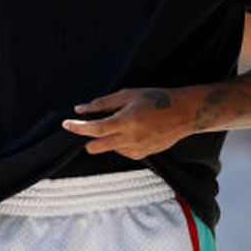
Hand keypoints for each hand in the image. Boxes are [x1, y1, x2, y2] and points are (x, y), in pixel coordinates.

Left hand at [62, 86, 196, 158]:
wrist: (185, 114)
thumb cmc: (157, 99)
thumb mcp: (129, 95)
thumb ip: (104, 103)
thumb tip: (82, 109)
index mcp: (126, 121)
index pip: (94, 129)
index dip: (77, 128)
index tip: (66, 124)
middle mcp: (130, 139)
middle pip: (95, 147)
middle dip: (87, 140)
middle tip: (89, 127)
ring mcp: (136, 150)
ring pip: (108, 149)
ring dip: (107, 139)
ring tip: (124, 123)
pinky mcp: (142, 156)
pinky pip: (122, 152)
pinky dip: (120, 143)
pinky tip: (133, 131)